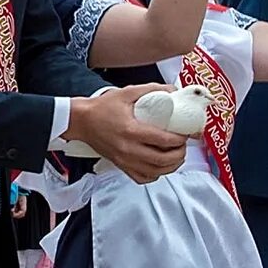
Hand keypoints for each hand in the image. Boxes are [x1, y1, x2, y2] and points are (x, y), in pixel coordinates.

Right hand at [66, 85, 187, 181]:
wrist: (81, 121)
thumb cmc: (101, 108)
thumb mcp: (127, 93)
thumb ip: (151, 90)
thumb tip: (172, 90)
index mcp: (131, 130)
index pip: (162, 140)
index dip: (179, 139)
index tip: (186, 134)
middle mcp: (128, 149)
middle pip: (162, 159)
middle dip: (179, 154)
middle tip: (184, 145)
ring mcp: (124, 160)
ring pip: (155, 172)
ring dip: (171, 166)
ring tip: (177, 156)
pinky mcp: (121, 165)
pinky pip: (142, 178)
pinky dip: (155, 175)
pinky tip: (160, 166)